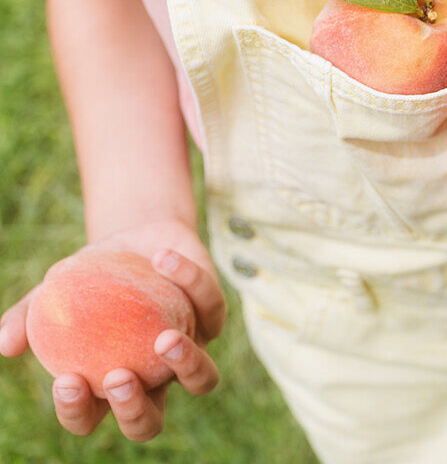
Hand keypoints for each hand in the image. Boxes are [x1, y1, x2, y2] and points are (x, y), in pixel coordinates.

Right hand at [0, 219, 224, 440]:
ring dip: (187, 366)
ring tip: (164, 340)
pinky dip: (189, 280)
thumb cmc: (92, 272)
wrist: (138, 237)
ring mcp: (188, 350)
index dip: (78, 412)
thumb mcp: (56, 288)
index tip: (67, 380)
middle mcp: (153, 377)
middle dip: (135, 410)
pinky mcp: (214, 317)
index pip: (91, 416)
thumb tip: (5, 344)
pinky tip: (161, 259)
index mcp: (108, 381)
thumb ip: (28, 316)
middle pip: (149, 421)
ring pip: (203, 381)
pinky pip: (209, 306)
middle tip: (120, 376)